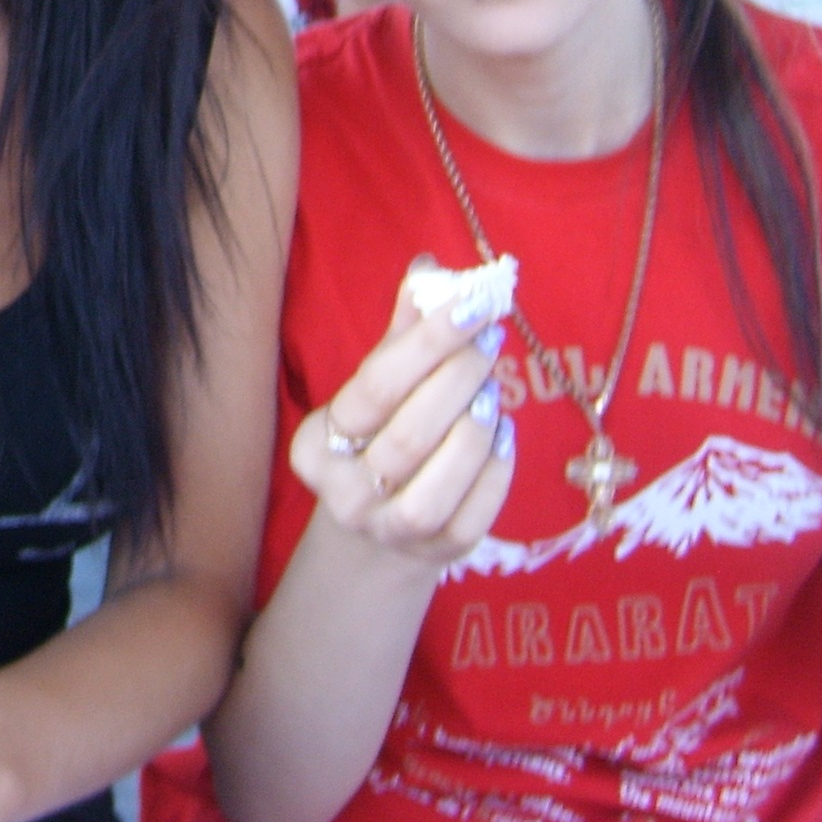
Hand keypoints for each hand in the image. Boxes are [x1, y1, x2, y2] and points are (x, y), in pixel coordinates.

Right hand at [289, 256, 514, 570]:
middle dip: (459, 378)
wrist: (374, 537)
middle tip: (490, 339)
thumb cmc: (378, 441)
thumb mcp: (376, 392)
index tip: (474, 302)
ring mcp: (387, 529)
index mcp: (317, 442)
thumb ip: (401, 335)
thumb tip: (429, 266)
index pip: (376, 384)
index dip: (429, 341)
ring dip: (475, 430)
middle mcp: (342, 492)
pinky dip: (496, 472)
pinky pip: (473, 515)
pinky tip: (504, 435)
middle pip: (408, 432)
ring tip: (492, 391)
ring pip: (437, 481)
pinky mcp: (433, 554)